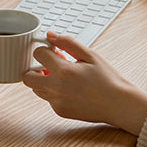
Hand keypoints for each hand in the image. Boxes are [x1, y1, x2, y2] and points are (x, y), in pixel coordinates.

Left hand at [22, 32, 146, 134]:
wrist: (119, 104)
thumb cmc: (108, 79)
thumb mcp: (90, 56)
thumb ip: (68, 43)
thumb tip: (50, 35)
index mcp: (63, 71)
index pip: (38, 54)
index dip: (46, 49)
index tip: (56, 51)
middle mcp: (56, 88)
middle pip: (27, 77)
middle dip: (35, 69)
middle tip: (50, 66)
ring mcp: (57, 102)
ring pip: (36, 89)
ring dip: (44, 81)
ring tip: (64, 77)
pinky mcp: (60, 111)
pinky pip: (49, 99)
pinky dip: (55, 92)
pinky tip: (71, 89)